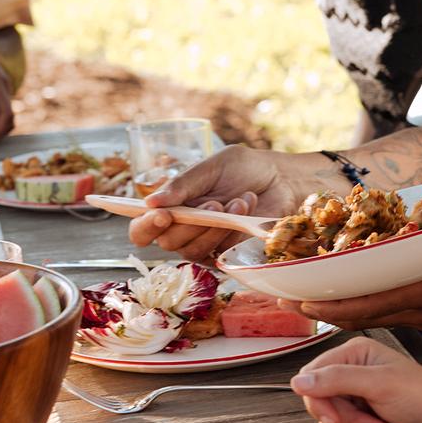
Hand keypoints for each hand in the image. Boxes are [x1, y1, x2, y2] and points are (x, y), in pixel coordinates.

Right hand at [129, 145, 348, 261]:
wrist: (280, 178)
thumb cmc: (242, 170)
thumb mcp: (211, 167)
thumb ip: (183, 184)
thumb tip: (151, 202)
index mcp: (170, 206)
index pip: (142, 228)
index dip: (146, 226)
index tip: (164, 214)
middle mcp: (182, 230)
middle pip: (167, 242)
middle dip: (191, 223)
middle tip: (214, 202)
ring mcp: (203, 244)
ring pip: (193, 250)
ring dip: (215, 226)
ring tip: (237, 200)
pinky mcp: (226, 255)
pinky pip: (219, 254)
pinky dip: (233, 232)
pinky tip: (245, 208)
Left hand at [279, 243, 421, 331]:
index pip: (372, 304)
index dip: (335, 304)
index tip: (303, 301)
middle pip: (362, 314)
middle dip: (324, 310)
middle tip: (287, 303)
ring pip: (372, 317)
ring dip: (338, 311)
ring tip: (305, 302)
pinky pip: (387, 315)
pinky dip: (361, 310)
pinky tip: (347, 302)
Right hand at [290, 337, 421, 422]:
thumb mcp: (380, 384)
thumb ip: (336, 380)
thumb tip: (297, 381)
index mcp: (354, 355)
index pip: (312, 376)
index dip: (319, 400)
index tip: (333, 418)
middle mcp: (352, 376)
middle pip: (320, 404)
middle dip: (346, 421)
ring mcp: (358, 402)